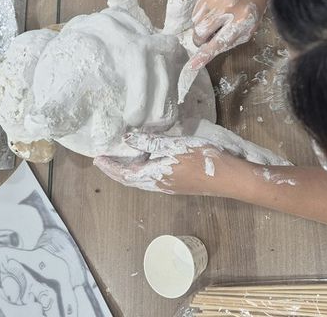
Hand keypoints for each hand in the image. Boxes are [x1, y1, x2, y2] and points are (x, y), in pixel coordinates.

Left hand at [94, 132, 245, 195]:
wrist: (228, 178)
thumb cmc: (202, 159)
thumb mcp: (175, 146)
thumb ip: (151, 143)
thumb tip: (126, 139)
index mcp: (155, 176)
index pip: (125, 174)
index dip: (110, 167)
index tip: (98, 158)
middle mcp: (159, 185)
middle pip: (131, 180)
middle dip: (116, 171)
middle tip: (104, 160)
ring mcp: (169, 186)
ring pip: (141, 181)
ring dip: (128, 172)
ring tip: (121, 160)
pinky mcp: (178, 184)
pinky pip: (151, 179)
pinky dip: (141, 171)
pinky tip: (146, 162)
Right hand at [189, 0, 266, 69]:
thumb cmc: (251, 11)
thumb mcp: (247, 31)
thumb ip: (228, 42)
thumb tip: (206, 51)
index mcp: (241, 21)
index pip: (218, 42)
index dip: (204, 55)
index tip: (192, 66)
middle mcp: (227, 9)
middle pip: (200, 33)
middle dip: (200, 40)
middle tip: (209, 37)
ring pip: (196, 23)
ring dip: (201, 28)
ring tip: (215, 22)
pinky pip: (195, 13)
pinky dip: (201, 17)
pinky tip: (213, 13)